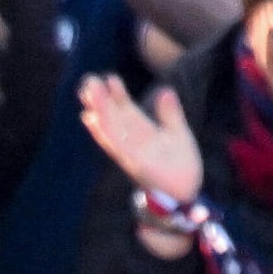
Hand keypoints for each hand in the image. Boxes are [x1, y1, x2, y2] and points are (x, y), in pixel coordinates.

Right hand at [80, 73, 203, 205]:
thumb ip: (170, 114)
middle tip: (88, 80)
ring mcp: (132, 154)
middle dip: (101, 100)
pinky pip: (118, 146)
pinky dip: (105, 133)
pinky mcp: (136, 165)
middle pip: (114, 118)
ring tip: (88, 95)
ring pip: (112, 129)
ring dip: (99, 112)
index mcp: (143, 133)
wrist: (185, 195)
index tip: (108, 77)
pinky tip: (92, 120)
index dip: (117, 95)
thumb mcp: (178, 134)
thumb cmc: (180, 167)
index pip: (127, 110)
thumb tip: (165, 90)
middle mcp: (133, 142)